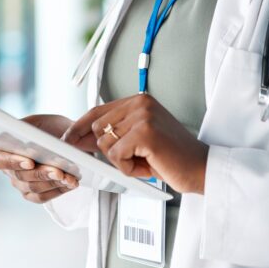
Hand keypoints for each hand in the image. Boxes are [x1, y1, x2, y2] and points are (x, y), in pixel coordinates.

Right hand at [0, 114, 79, 203]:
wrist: (71, 141)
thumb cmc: (51, 129)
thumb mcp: (40, 122)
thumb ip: (28, 127)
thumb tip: (25, 135)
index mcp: (4, 149)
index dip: (11, 162)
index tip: (29, 162)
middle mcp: (10, 169)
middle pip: (20, 176)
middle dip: (41, 173)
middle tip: (58, 171)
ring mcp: (21, 183)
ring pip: (33, 187)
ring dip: (53, 182)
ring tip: (69, 177)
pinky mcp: (34, 194)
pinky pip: (43, 197)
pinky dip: (59, 189)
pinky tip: (71, 183)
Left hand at [61, 94, 208, 194]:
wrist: (200, 168)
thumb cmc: (171, 156)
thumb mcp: (138, 138)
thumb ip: (113, 132)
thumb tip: (79, 137)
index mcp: (139, 99)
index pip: (97, 110)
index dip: (79, 126)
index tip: (68, 139)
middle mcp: (141, 102)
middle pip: (97, 128)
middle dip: (108, 150)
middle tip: (134, 159)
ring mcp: (143, 116)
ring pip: (106, 144)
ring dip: (122, 161)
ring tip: (145, 160)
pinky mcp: (145, 133)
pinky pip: (117, 156)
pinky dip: (129, 168)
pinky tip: (149, 165)